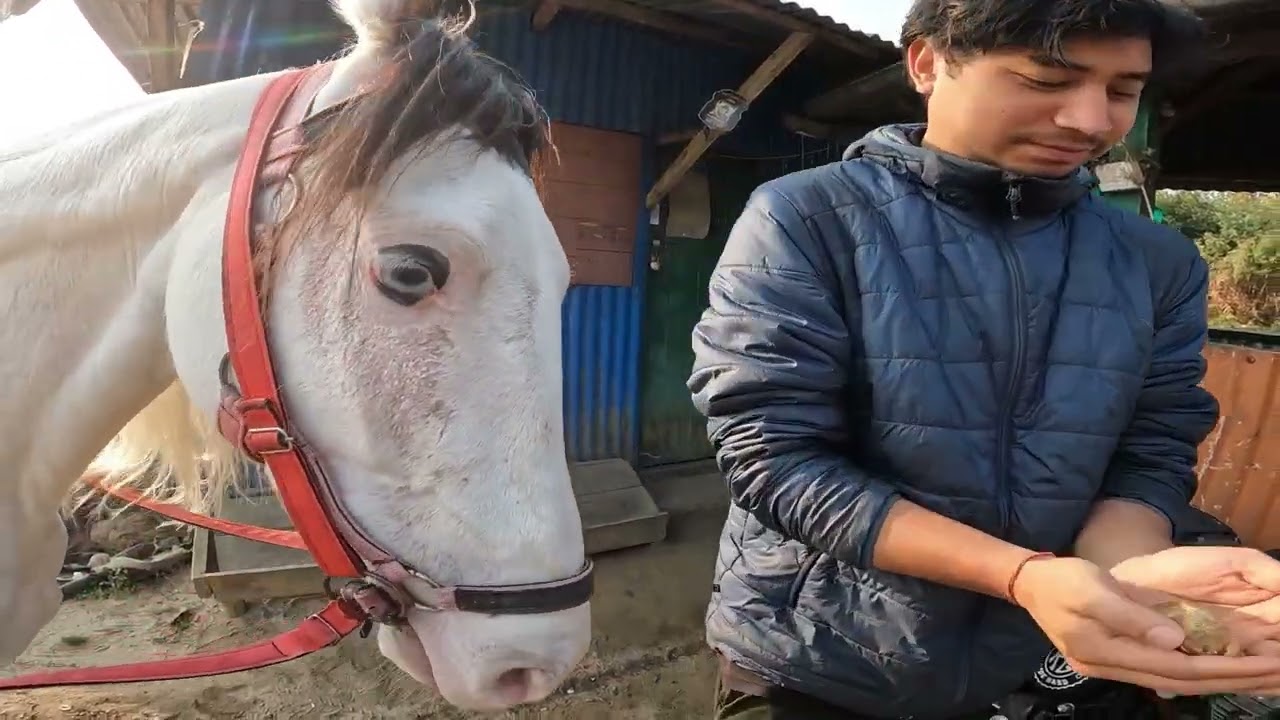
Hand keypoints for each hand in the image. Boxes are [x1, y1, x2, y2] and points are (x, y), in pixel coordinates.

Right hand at [1013, 555, 1279, 695]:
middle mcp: (1112, 668)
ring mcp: (1113, 668)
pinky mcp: (1116, 660)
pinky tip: (1219, 669)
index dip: (1221, 668)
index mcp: (1106, 652)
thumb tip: (1175, 639)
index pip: (1176, 667)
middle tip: (1273, 674)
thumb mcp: (1092, 588)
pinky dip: (1197, 672)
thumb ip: (1132, 616)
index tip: (1263, 663)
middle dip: (1229, 680)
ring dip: (1218, 680)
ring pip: (1175, 681)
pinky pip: (1165, 672)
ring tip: (1257, 676)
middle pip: (1181, 681)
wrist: (1029, 584)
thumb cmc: (1061, 580)